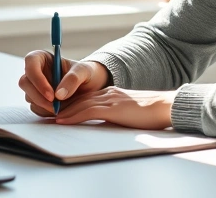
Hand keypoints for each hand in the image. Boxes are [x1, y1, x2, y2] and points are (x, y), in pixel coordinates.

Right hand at [19, 50, 110, 116]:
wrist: (89, 88)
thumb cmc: (86, 74)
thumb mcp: (84, 72)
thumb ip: (73, 79)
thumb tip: (58, 95)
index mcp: (43, 57)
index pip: (31, 62)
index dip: (37, 78)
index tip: (51, 94)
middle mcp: (36, 71)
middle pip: (25, 82)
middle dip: (39, 96)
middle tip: (55, 106)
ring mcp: (35, 86)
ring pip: (29, 97)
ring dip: (44, 105)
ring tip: (63, 107)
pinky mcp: (37, 99)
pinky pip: (35, 108)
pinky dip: (46, 112)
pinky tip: (60, 110)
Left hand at [54, 87, 175, 130]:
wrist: (165, 107)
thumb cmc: (152, 113)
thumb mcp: (129, 111)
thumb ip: (116, 113)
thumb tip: (105, 123)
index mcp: (113, 93)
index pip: (87, 97)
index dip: (73, 104)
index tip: (61, 110)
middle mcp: (109, 93)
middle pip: (81, 99)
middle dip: (64, 107)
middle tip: (49, 114)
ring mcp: (110, 99)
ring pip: (81, 104)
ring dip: (65, 112)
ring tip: (52, 119)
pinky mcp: (113, 108)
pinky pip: (88, 112)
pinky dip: (73, 116)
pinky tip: (63, 121)